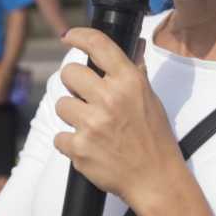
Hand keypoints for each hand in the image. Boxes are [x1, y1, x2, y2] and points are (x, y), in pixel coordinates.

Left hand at [53, 28, 180, 206]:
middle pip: (69, 73)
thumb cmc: (155, 139)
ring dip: (72, 115)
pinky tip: (90, 147)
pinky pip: (59, 136)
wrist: (155, 179)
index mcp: (129, 82)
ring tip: (93, 127)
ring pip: (61, 105)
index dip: (79, 36)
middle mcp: (110, 98)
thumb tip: (134, 47)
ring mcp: (92, 124)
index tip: (69, 37)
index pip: (99, 45)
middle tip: (87, 98)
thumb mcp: (151, 100)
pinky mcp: (79, 148)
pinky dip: (70, 143)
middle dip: (74, 85)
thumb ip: (135, 73)